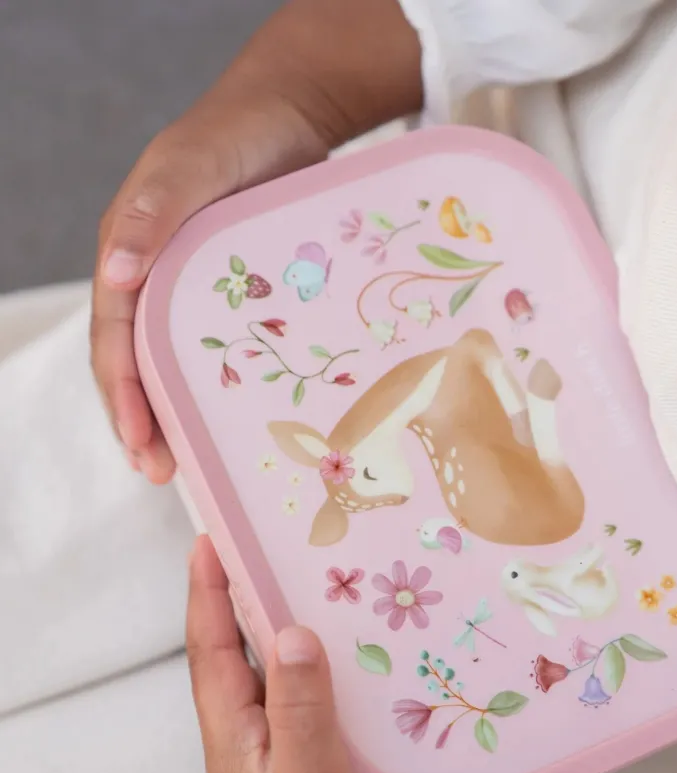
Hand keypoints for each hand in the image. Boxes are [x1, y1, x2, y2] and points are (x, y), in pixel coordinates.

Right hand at [93, 0, 421, 482]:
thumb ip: (153, 213)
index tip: (143, 447)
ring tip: (200, 465)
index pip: (116, 343)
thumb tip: (113, 275)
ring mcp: (198, 295)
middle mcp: (157, 284)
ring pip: (182, 366)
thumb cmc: (232, 136)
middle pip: (142, 365)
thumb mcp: (189, 168)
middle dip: (148, 422)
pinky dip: (227, 388)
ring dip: (184, 415)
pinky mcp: (239, 300)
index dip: (124, 398)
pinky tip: (246, 419)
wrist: (288, 118)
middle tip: (166, 474)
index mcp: (129, 258)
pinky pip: (226, 351)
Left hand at [185, 536, 496, 772]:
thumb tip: (289, 629)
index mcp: (233, 740)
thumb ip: (299, 706)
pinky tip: (352, 644)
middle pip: (238, 654)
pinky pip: (313, 692)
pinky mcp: (321, 757)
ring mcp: (287, 748)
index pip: (210, 652)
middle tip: (263, 545)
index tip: (209, 539)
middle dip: (241, 598)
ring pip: (279, 671)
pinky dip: (324, 658)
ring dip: (285, 625)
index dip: (206, 594)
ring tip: (308, 580)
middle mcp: (253, 738)